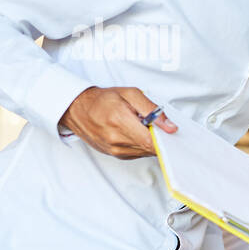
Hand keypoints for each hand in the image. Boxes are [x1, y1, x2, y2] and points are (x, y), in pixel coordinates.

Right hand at [59, 86, 175, 158]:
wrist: (78, 109)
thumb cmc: (104, 99)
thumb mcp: (131, 94)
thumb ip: (153, 110)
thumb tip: (170, 127)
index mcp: (120, 121)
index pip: (151, 141)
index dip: (165, 139)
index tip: (171, 134)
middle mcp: (116, 139)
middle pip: (150, 148)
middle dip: (159, 139)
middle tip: (159, 127)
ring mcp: (114, 150)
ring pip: (145, 152)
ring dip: (150, 142)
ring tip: (144, 128)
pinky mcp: (115, 155)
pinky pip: (137, 154)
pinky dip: (141, 145)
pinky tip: (137, 134)